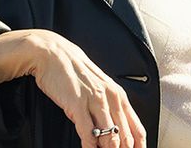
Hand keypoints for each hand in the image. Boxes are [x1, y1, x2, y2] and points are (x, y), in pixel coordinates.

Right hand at [0, 29, 145, 147]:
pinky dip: (90, 146)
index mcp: (118, 94)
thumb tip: (115, 129)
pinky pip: (88, 133)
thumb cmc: (73, 70)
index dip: (138, 146)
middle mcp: (110, 97)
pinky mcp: (77, 104)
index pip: (137, 128)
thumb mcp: (98, 85)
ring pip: (110, 136)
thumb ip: (108, 105)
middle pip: (125, 136)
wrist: (52, 53)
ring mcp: (94, 100)